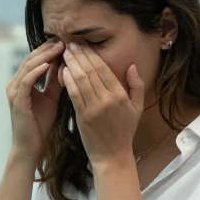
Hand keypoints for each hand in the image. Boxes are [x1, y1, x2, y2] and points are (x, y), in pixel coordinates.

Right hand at [6, 40, 64, 162]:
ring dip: (44, 56)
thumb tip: (65, 63)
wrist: (30, 147)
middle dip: (47, 48)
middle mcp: (15, 84)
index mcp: (22, 82)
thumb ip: (55, 81)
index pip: (36, 59)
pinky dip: (36, 71)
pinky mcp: (17, 101)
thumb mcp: (51, 98)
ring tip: (58, 47)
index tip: (66, 41)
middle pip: (31, 59)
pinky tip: (48, 64)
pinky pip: (26, 81)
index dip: (49, 49)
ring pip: (28, 66)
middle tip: (64, 39)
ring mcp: (14, 92)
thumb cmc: (40, 124)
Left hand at [59, 43, 145, 165]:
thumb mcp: (137, 108)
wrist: (112, 155)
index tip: (83, 44)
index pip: (104, 69)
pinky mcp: (82, 116)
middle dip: (79, 55)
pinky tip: (62, 71)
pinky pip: (74, 94)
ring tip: (65, 53)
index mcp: (120, 95)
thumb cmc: (125, 131)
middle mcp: (107, 99)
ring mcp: (93, 108)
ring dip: (71, 64)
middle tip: (70, 43)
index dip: (92, 54)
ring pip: (81, 80)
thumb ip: (136, 85)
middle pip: (91, 71)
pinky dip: (67, 81)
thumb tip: (132, 66)